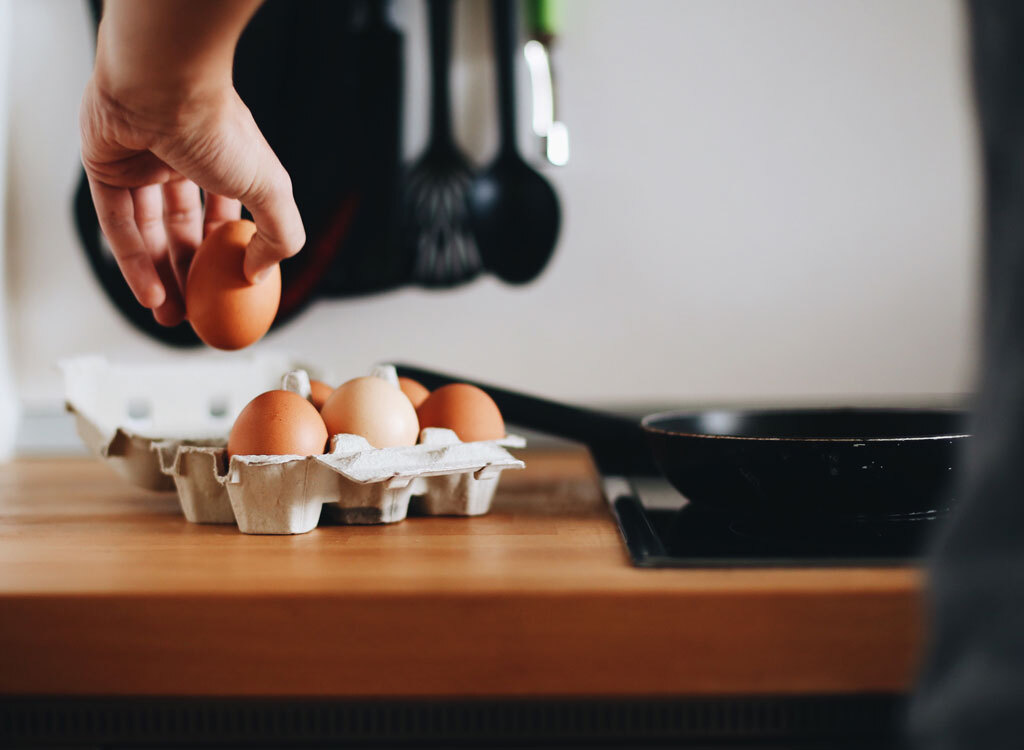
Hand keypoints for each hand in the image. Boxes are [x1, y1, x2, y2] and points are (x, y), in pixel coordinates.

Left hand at [79, 1, 303, 326]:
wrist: (162, 84)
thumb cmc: (218, 128)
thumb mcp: (271, 190)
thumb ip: (280, 235)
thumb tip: (260, 272)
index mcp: (225, 161)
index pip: (225, 217)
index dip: (226, 257)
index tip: (229, 292)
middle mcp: (183, 162)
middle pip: (185, 231)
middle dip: (191, 276)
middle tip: (197, 313)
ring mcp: (142, 165)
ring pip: (150, 232)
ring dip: (161, 278)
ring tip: (172, 317)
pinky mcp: (105, 169)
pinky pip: (118, 225)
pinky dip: (134, 263)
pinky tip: (151, 296)